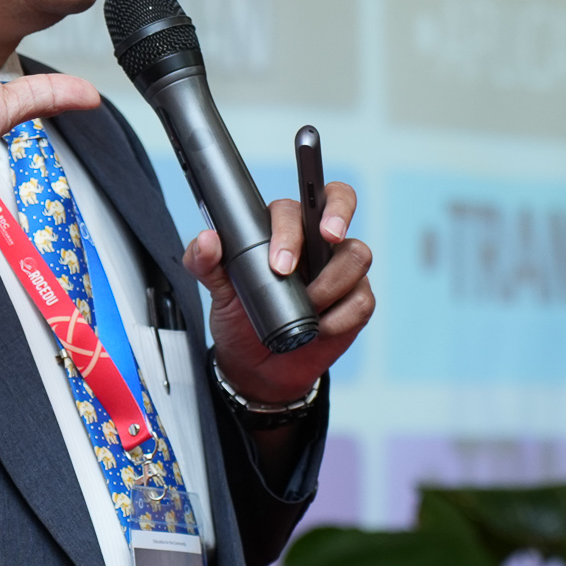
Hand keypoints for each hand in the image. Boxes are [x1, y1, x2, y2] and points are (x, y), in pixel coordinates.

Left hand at [181, 181, 373, 404]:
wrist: (256, 364)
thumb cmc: (241, 316)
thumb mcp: (217, 291)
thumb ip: (204, 263)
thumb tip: (207, 241)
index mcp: (282, 229)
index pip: (296, 205)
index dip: (293, 225)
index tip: (279, 262)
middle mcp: (316, 241)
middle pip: (341, 201)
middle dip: (337, 215)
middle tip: (327, 237)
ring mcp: (341, 268)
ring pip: (357, 255)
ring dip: (330, 285)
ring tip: (307, 309)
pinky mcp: (356, 301)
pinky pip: (361, 300)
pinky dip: (339, 318)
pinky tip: (320, 328)